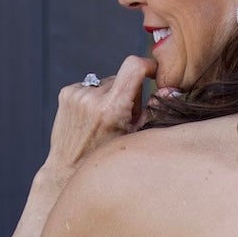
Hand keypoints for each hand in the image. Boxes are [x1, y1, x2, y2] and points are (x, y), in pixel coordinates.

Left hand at [46, 54, 157, 172]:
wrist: (68, 171)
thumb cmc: (105, 158)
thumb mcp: (135, 138)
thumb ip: (153, 111)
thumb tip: (171, 90)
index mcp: (112, 108)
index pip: (133, 66)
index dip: (147, 65)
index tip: (151, 73)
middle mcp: (92, 98)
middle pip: (120, 78)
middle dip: (126, 93)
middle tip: (121, 117)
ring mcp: (77, 94)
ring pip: (105, 83)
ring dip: (108, 96)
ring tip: (103, 121)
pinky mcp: (66, 93)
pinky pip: (89, 86)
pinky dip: (93, 98)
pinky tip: (90, 118)